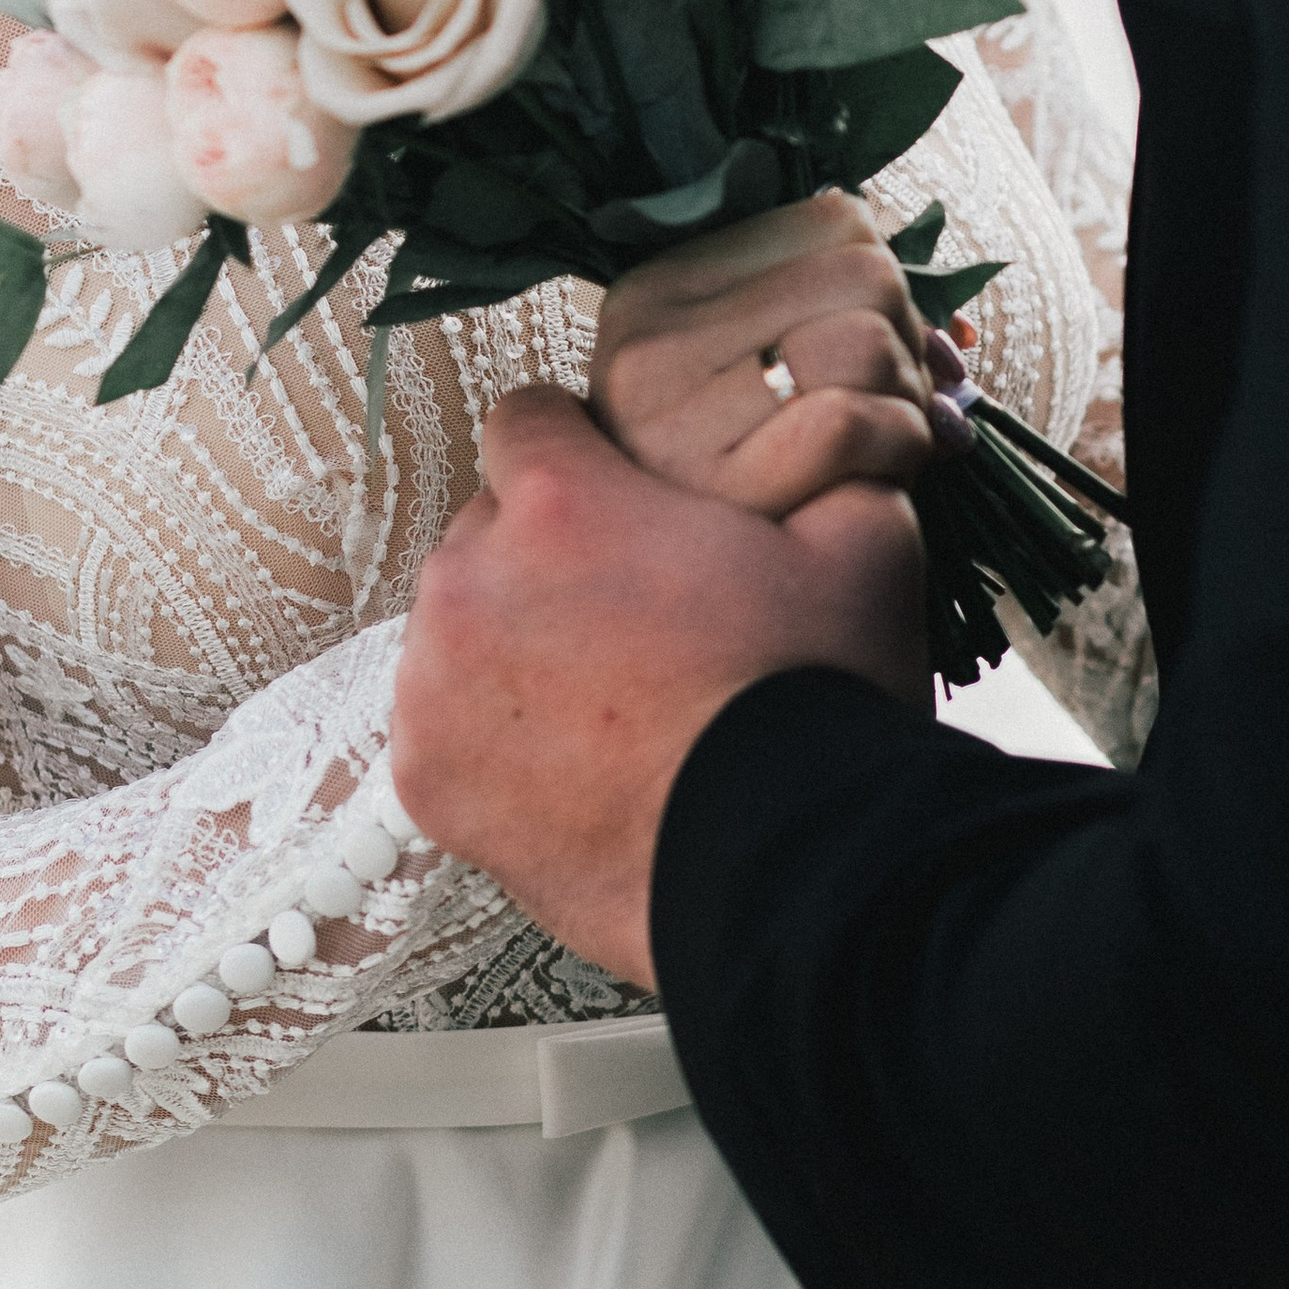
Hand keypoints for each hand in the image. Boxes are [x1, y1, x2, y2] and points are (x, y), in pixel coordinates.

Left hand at [393, 385, 928, 983]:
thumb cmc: (815, 702)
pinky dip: (493, 735)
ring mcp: (437, 688)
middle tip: (632, 609)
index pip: (524, 417)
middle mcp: (471, 582)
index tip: (613, 482)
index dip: (577, 443)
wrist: (790, 871)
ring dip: (514, 642)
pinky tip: (574, 757)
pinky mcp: (427, 783)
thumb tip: (843, 436)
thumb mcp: (861, 543)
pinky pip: (446, 723)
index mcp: (558, 503)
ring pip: (461, 627)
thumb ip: (829, 462)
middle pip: (491, 528)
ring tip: (607, 695)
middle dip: (551, 553)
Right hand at [590, 186, 972, 515]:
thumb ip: (831, 329)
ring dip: (912, 401)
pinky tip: (892, 476)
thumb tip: (953, 333)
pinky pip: (855, 421)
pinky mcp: (715, 481)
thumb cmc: (740, 510)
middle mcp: (646, 337)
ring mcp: (671, 410)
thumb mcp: (754, 392)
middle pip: (866, 271)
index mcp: (654, 290)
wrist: (692, 664)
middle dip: (910, 343)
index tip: (891, 350)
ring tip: (893, 446)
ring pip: (869, 341)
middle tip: (898, 407)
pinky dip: (902, 446)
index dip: (893, 285)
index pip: (834, 217)